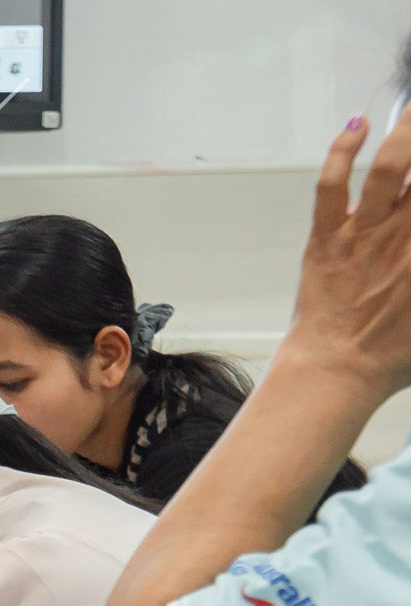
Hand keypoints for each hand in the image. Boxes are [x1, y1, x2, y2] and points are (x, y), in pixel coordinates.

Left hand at [284, 108, 410, 399]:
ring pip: (391, 166)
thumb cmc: (393, 355)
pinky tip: (356, 126)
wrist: (337, 372)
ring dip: (405, 130)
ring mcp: (366, 232)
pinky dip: (342, 149)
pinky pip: (332, 184)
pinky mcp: (327, 237)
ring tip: (410, 110)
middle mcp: (409, 234)